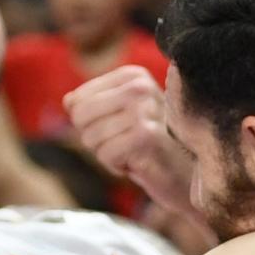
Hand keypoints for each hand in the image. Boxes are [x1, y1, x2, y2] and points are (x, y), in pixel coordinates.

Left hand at [64, 67, 194, 218]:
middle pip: (81, 117)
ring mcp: (144, 109)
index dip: (89, 125)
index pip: (78, 100)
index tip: (119, 130)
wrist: (186, 177)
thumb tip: (68, 102)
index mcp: (133, 76)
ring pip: (91, 138)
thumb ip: (92, 106)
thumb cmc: (151, 148)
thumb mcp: (120, 120)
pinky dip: (117, 166)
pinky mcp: (146, 136)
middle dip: (95, 140)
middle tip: (125, 145)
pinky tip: (139, 163)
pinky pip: (106, 154)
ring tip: (135, 153)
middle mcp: (139, 87)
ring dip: (108, 155)